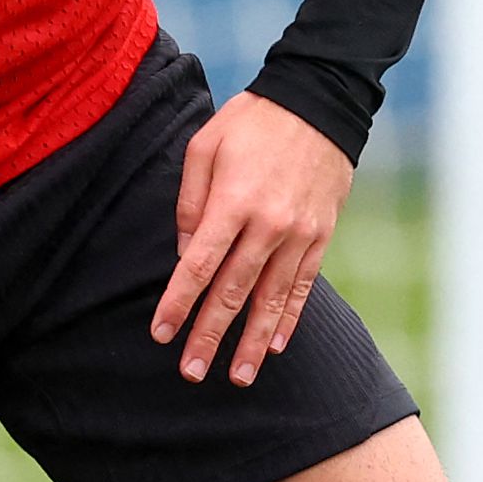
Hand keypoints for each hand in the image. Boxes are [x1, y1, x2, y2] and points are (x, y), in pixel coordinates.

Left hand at [151, 91, 352, 389]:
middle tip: (190, 372)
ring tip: (238, 378)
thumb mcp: (204, 146)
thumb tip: (183, 253)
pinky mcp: (321, 235)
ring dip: (253, 342)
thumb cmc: (251, 121)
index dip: (178, 303)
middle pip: (233, 292)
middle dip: (210, 336)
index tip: (161, 334)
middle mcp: (268, 225)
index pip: (199, 266)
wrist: (319, 103)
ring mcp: (300, 234)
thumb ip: (189, 201)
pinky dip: (289, 317)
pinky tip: (275, 344)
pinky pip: (303, 285)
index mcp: (233, 203)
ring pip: (271, 298)